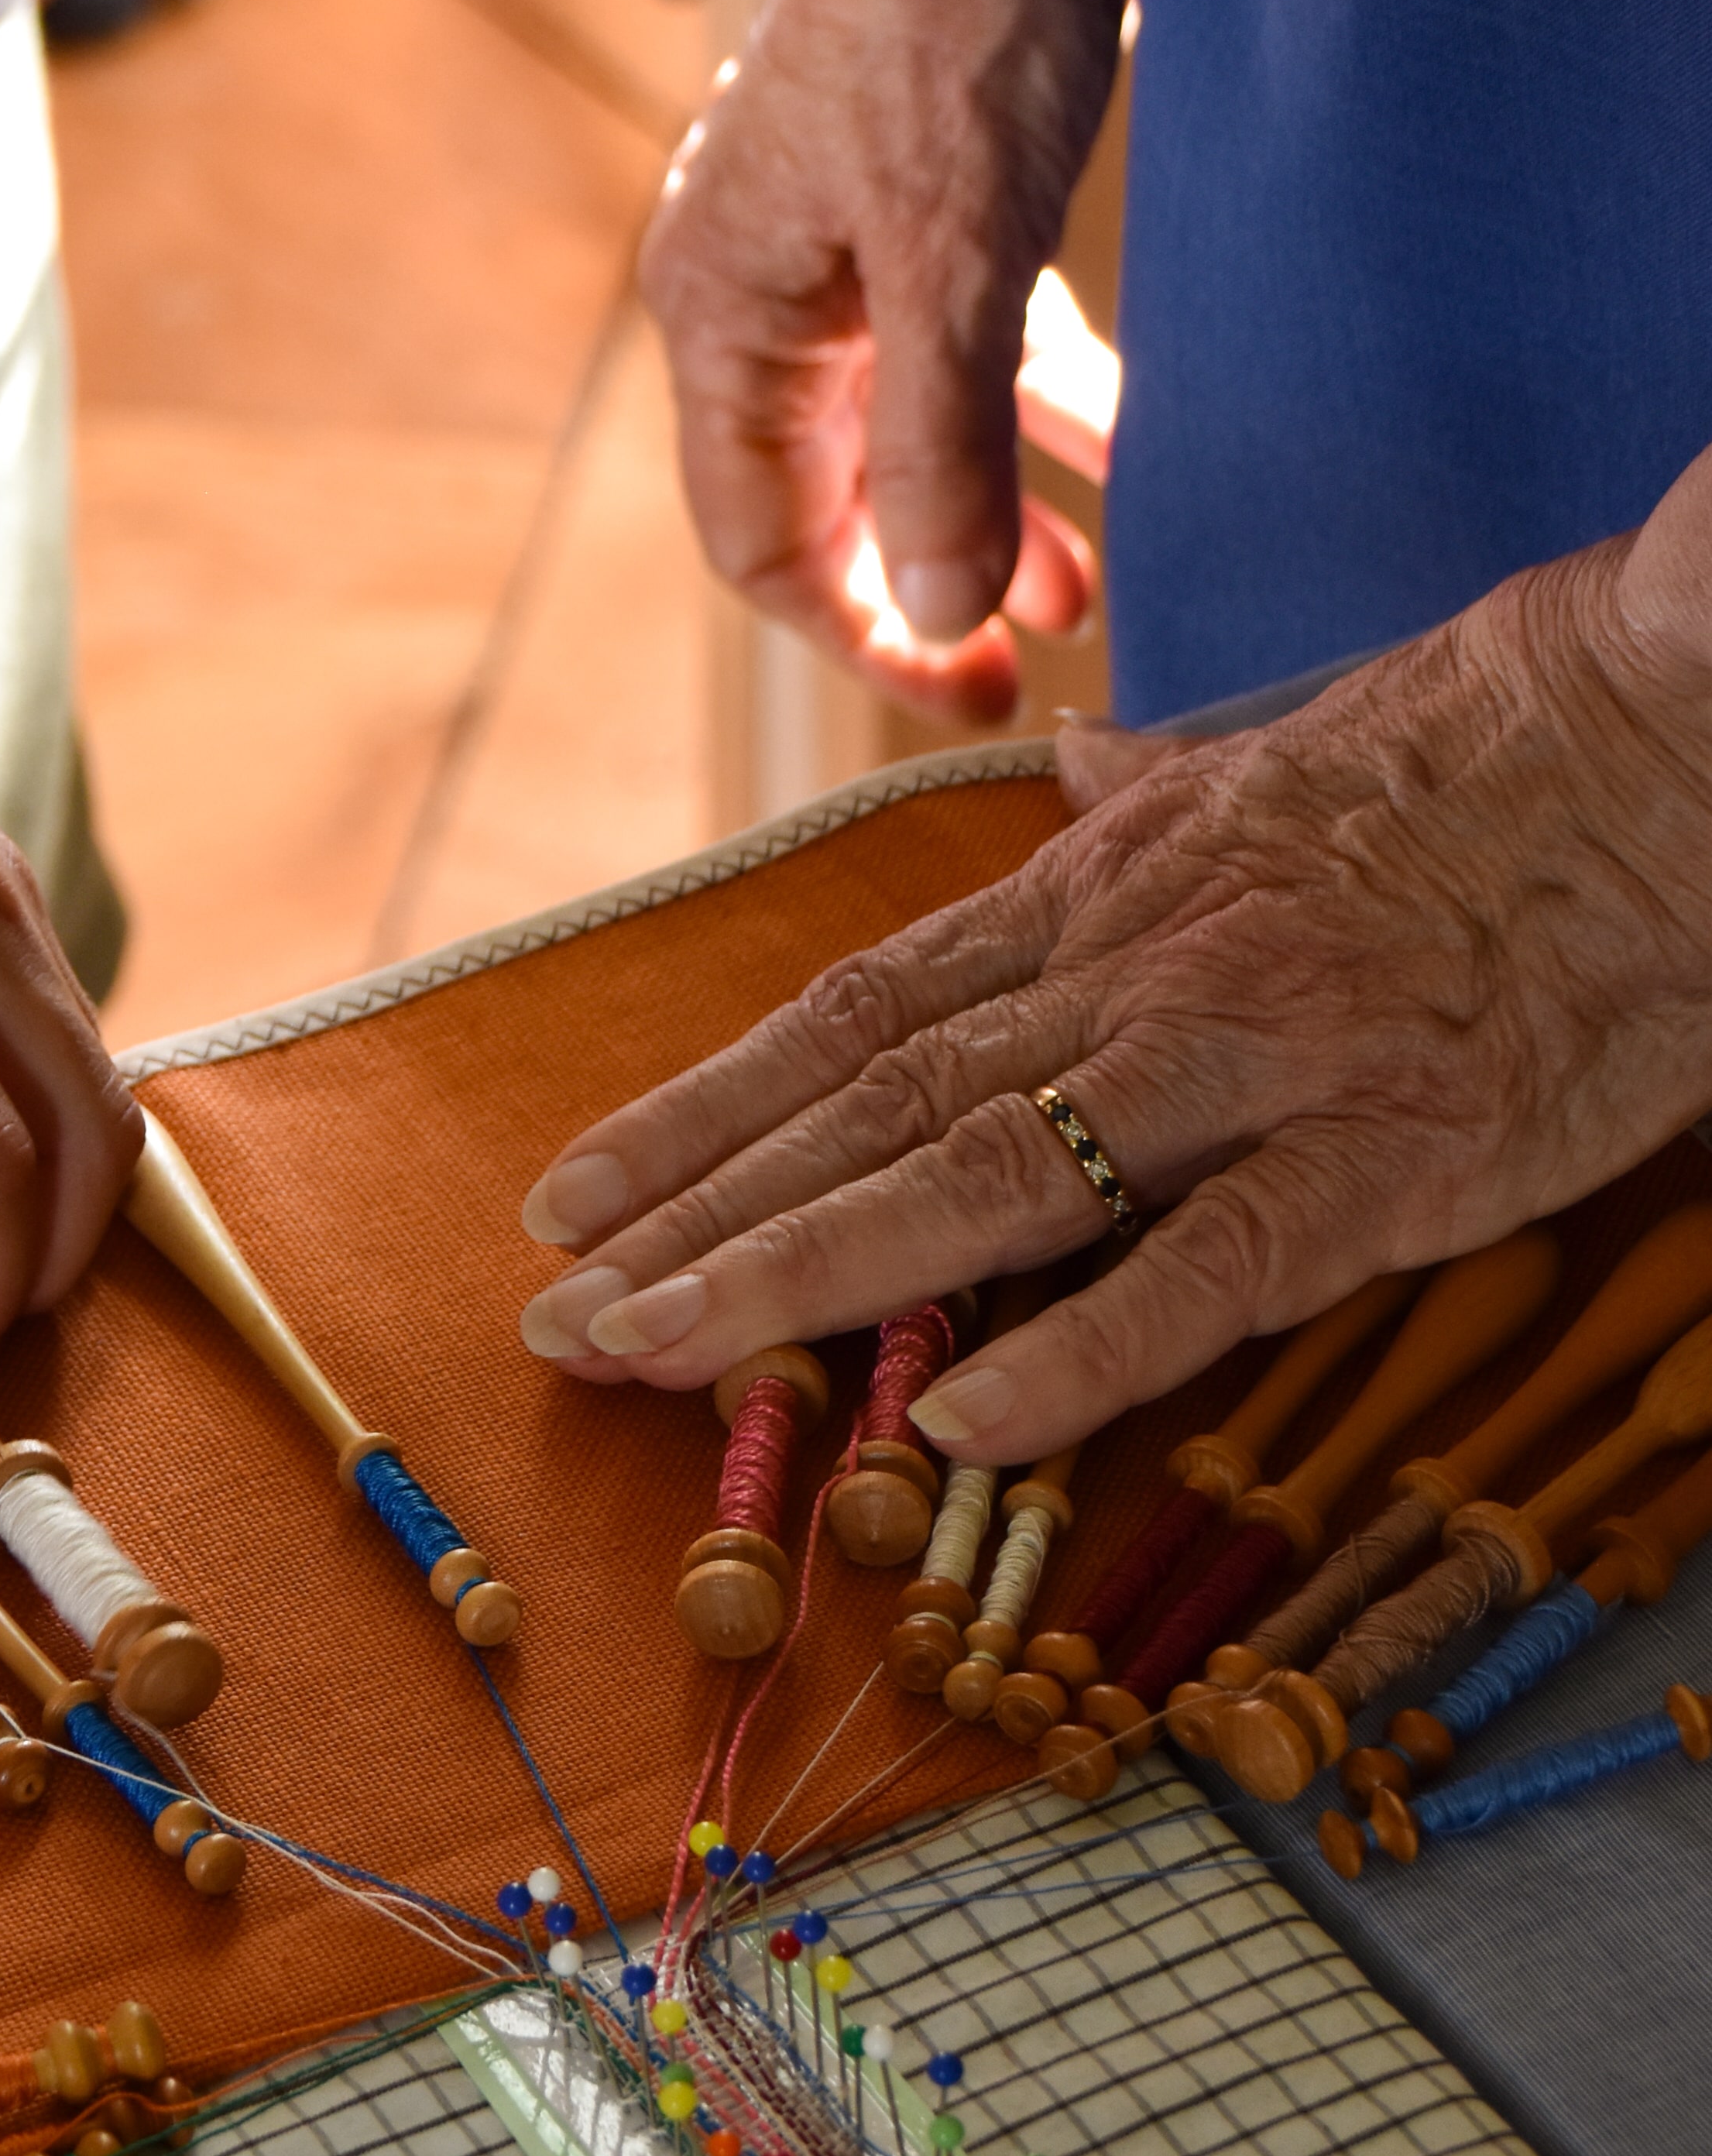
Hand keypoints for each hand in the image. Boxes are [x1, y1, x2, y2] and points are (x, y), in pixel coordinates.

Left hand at [510, 466, 1711, 1464]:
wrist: (1678, 730)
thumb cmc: (1495, 746)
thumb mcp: (1280, 755)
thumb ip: (1151, 793)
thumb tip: (1068, 769)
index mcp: (1107, 894)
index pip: (854, 1016)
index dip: (701, 1110)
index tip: (577, 1191)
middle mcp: (1141, 974)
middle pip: (869, 1108)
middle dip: (698, 1215)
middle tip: (555, 1313)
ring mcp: (1256, 1065)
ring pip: (981, 1179)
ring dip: (803, 1273)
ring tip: (659, 1354)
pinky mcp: (1387, 1156)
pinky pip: (1207, 1268)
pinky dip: (1079, 1346)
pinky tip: (960, 1425)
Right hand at [640, 0, 1128, 724]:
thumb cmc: (952, 29)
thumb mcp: (953, 262)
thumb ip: (940, 447)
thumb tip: (945, 613)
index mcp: (724, 320)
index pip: (761, 539)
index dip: (859, 629)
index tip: (967, 687)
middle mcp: (762, 296)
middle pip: (829, 495)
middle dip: (933, 583)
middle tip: (1033, 667)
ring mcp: (837, 250)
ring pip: (906, 426)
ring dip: (993, 508)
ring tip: (1087, 588)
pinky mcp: (918, 202)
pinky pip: (964, 345)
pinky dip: (1034, 407)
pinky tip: (1118, 456)